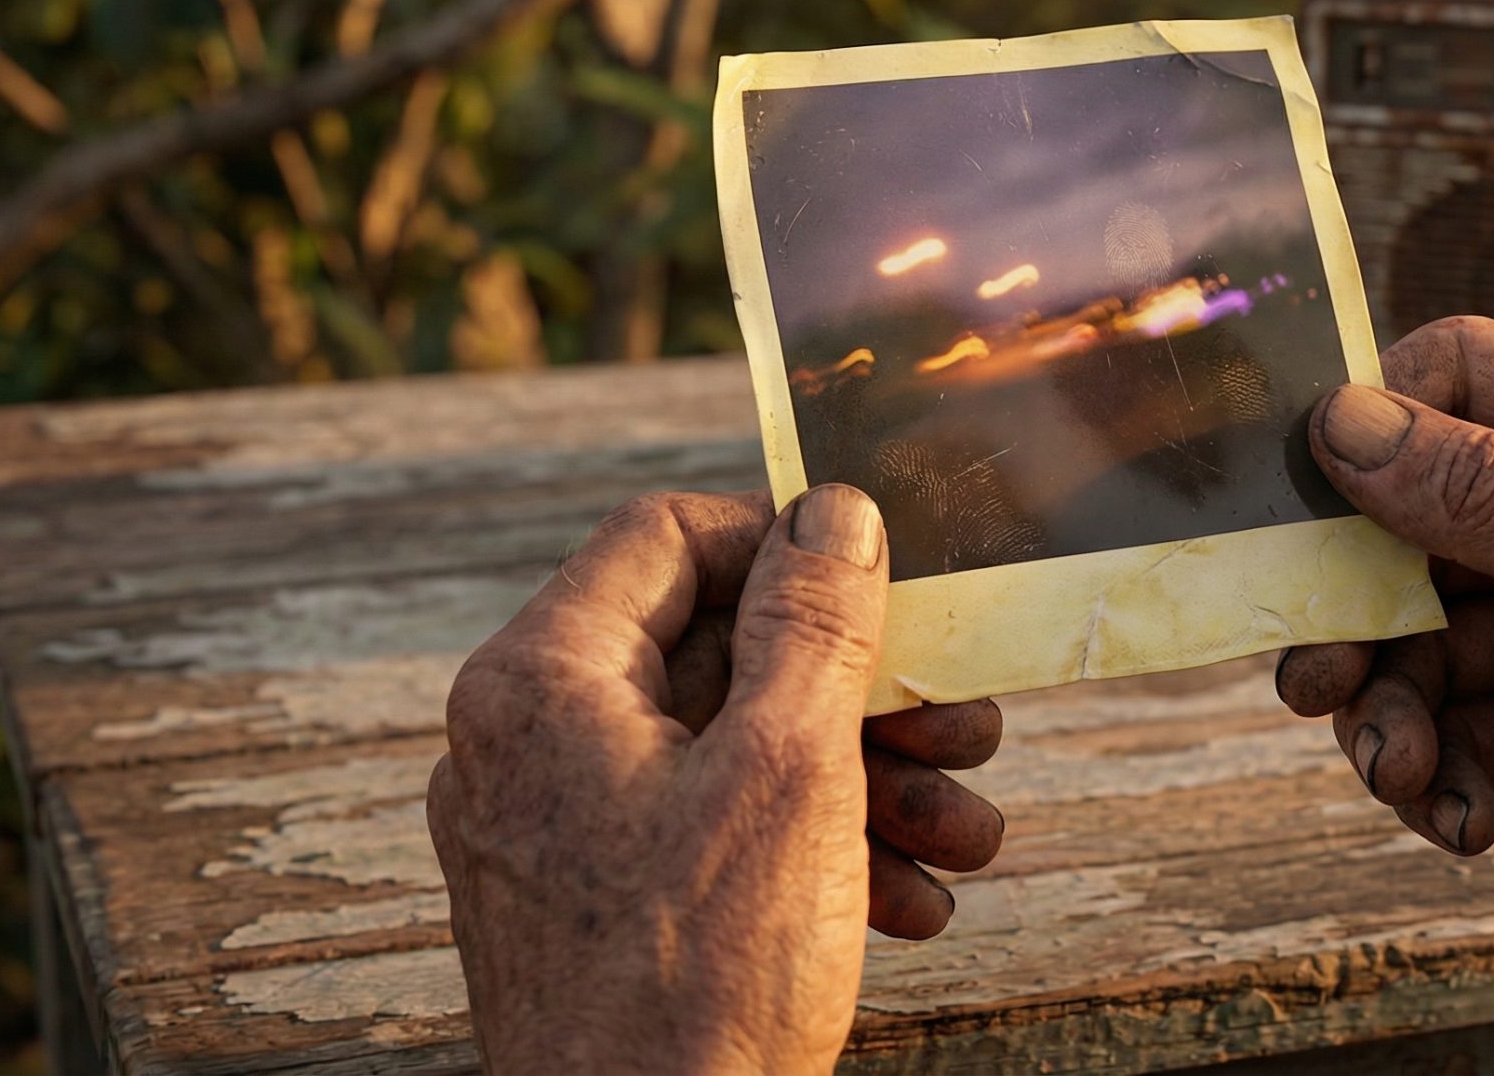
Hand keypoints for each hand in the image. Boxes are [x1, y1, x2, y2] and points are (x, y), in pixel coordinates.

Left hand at [428, 487, 1003, 1073]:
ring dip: (866, 782)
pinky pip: (710, 835)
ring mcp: (558, 832)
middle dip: (863, 694)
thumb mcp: (788, 770)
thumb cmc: (699, 984)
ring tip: (966, 834)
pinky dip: (812, 852)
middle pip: (720, 652)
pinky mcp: (595, 908)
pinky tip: (911, 903)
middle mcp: (528, 744)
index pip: (668, 537)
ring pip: (732, 752)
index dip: (789, 547)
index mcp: (540, 682)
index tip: (887, 594)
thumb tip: (834, 510)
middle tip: (963, 727)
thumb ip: (816, 624)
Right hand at [1277, 318, 1493, 971]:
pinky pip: (1449, 727)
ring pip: (1414, 636)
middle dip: (1357, 602)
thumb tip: (1344, 423)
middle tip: (1317, 673)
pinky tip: (1461, 819)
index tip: (1309, 506)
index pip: (1459, 373)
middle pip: (1410, 517)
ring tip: (1400, 769)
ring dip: (1387, 708)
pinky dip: (1435, 773)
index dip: (1372, 426)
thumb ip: (1482, 493)